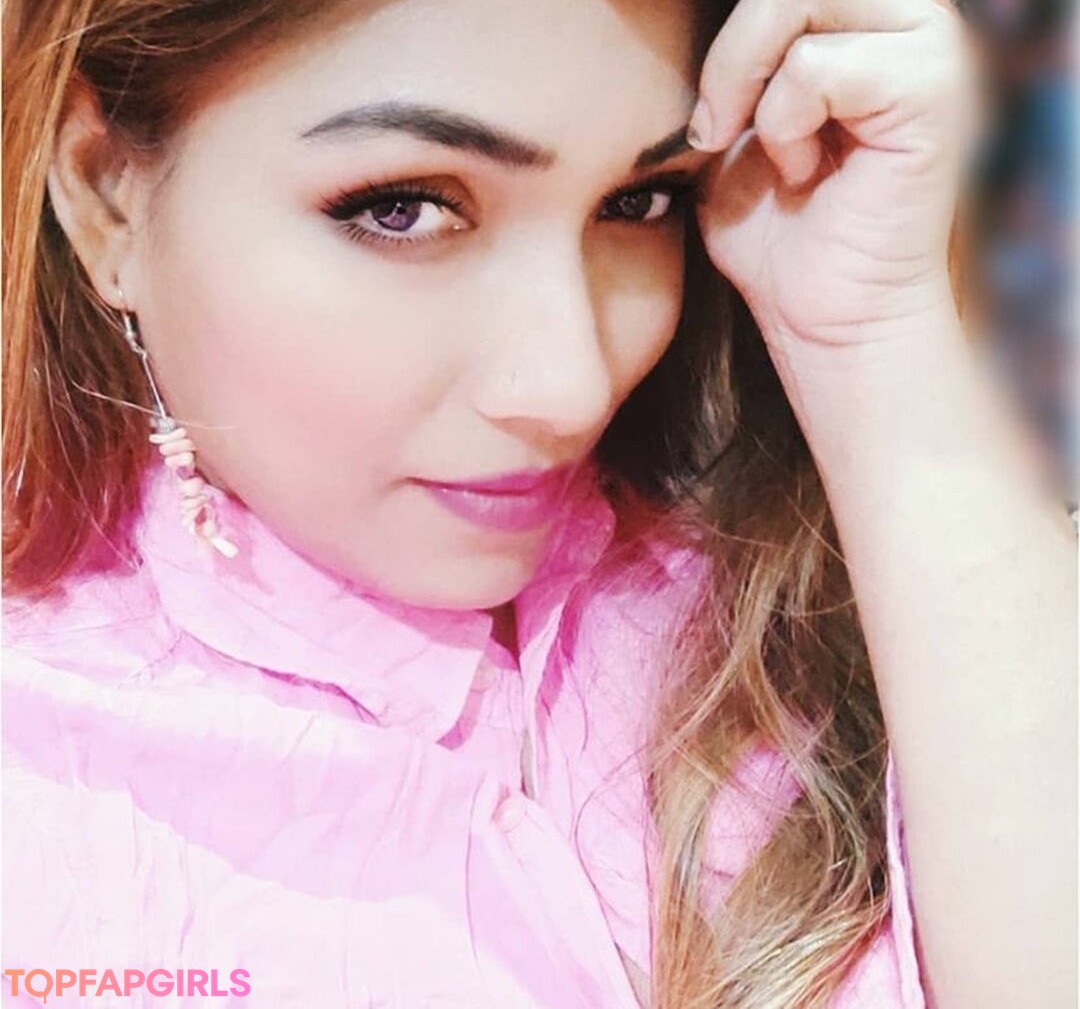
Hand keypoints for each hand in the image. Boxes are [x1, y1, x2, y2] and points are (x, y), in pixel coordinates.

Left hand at [689, 0, 981, 349]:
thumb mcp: (728, 129)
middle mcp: (906, 18)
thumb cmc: (775, 232)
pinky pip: (819, 66)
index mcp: (862, 21)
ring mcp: (928, 48)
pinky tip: (806, 173)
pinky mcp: (932, 91)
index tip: (708, 119)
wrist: (821, 316)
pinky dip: (786, 126)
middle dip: (732, 52)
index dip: (730, 39)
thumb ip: (729, 62)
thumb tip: (676, 11)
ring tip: (777, 154)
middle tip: (714, 130)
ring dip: (755, 85)